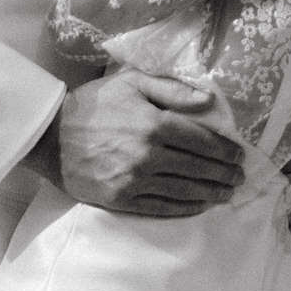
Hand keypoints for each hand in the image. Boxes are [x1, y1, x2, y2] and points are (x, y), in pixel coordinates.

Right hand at [25, 69, 244, 215]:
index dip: (225, 149)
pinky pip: (163, 207)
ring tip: (228, 193)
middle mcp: (149, 155)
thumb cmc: (93, 104)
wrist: (50, 135)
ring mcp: (135, 181)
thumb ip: (172, 89)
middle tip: (240, 176)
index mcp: (154, 124)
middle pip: (198, 167)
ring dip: (212, 193)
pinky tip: (201, 205)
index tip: (240, 154)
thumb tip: (209, 101)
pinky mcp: (122, 200)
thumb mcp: (132, 82)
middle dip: (224, 173)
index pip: (202, 140)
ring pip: (185, 190)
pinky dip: (186, 208)